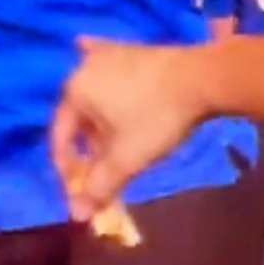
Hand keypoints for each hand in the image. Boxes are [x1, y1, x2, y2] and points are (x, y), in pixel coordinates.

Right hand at [50, 38, 210, 221]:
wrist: (202, 78)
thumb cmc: (157, 118)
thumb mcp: (126, 159)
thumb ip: (99, 187)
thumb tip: (78, 215)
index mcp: (74, 92)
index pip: (60, 138)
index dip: (69, 170)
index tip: (83, 191)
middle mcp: (84, 68)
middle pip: (78, 118)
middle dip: (87, 148)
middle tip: (102, 170)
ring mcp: (110, 54)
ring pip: (94, 97)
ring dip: (98, 122)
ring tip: (114, 142)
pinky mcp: (133, 50)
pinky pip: (109, 68)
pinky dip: (103, 79)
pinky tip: (88, 54)